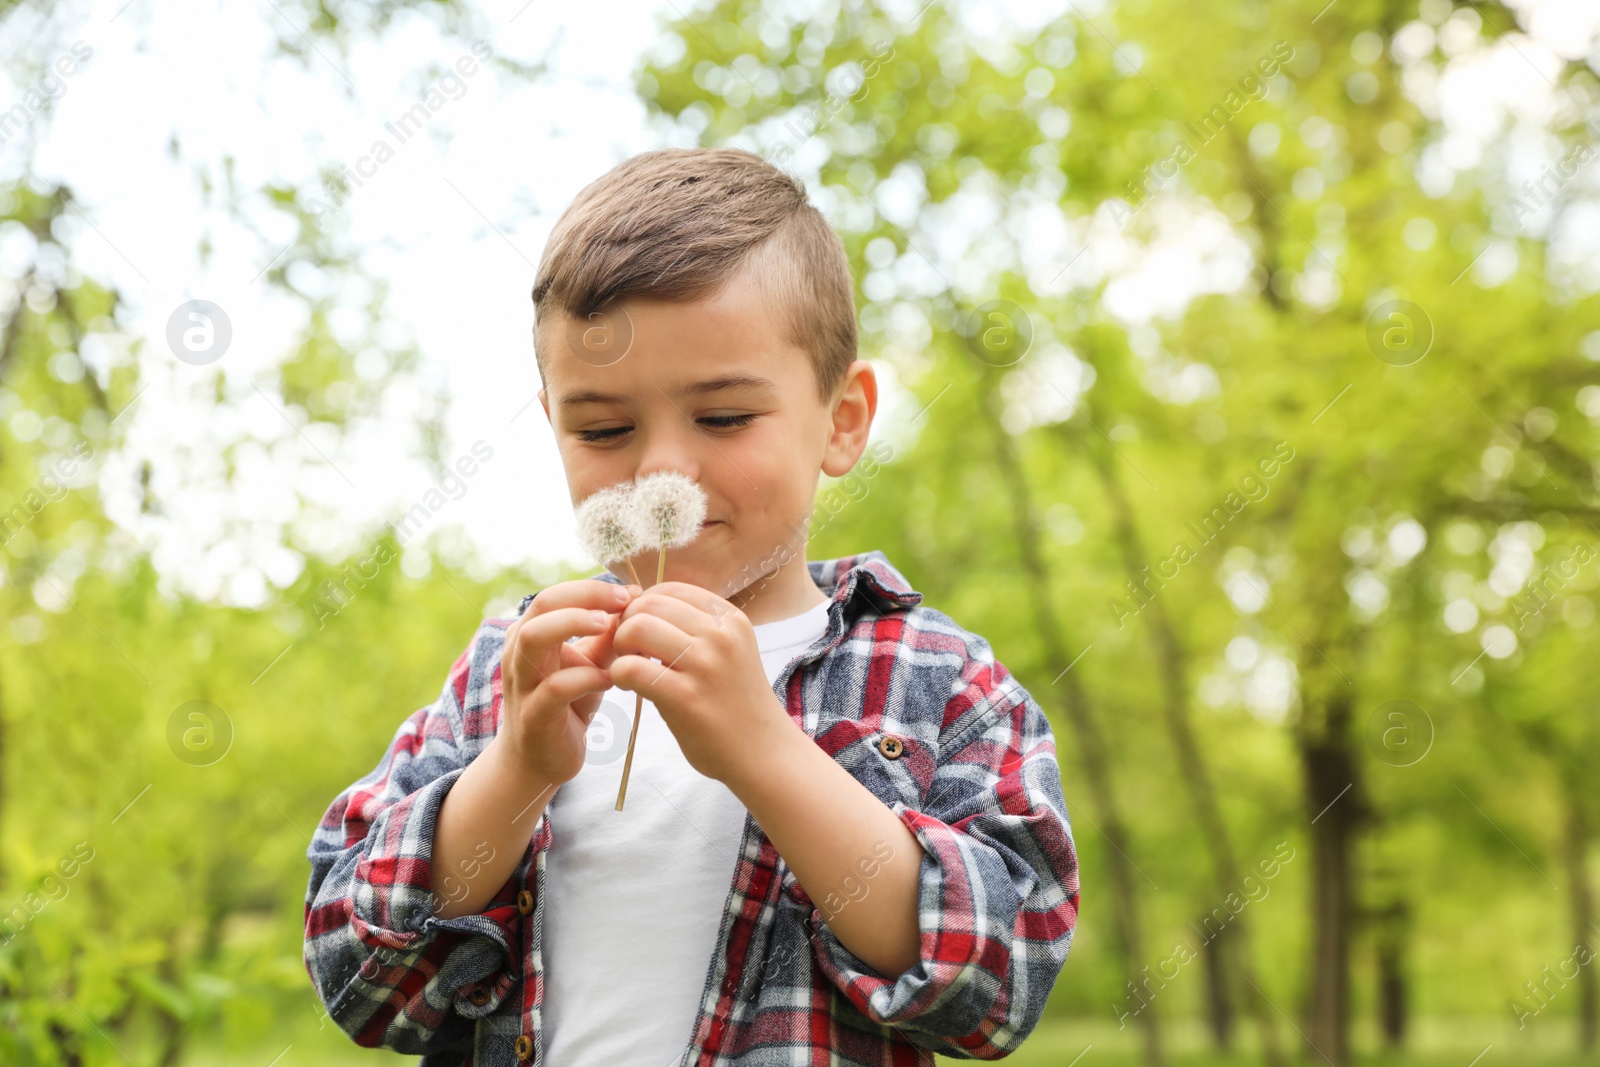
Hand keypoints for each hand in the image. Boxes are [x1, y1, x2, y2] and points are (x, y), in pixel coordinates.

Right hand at [498, 578, 640, 784]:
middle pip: (541, 605)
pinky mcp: (533, 717)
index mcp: (530, 634)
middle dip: (585, 596)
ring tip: (610, 626)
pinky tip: (610, 680)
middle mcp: (519, 653)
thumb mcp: (590, 664)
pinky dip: (585, 678)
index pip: (555, 595)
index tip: (631, 593)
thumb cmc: (566, 705)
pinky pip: (554, 688)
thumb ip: (606, 637)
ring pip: (534, 639)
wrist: (539, 760)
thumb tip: (635, 602)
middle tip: (624, 601)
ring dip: (574, 624)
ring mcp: (522, 684)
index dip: (593, 588)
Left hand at [608, 581, 791, 783]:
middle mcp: (721, 634)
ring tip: (630, 668)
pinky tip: (628, 686)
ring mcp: (705, 664)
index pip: (669, 589)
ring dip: (620, 647)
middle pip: (648, 604)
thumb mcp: (728, 650)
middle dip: (627, 624)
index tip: (643, 634)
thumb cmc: (736, 703)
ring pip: (636, 628)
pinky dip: (619, 674)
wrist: (764, 752)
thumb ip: (694, 627)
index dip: (644, 607)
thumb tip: (640, 605)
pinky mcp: (686, 697)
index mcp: (730, 618)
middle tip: (629, 651)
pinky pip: (632, 668)